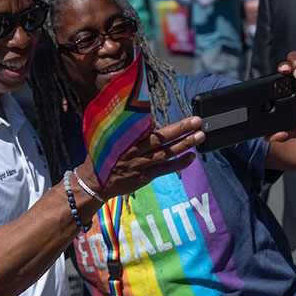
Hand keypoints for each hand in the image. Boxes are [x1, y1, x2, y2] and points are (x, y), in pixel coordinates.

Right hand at [82, 116, 204, 199]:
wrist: (95, 183)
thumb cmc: (102, 156)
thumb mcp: (105, 138)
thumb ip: (123, 127)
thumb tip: (144, 116)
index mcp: (125, 139)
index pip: (144, 127)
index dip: (160, 119)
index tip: (166, 112)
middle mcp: (135, 151)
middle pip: (161, 138)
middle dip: (180, 128)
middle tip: (197, 120)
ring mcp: (141, 165)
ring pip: (166, 153)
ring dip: (185, 144)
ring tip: (200, 135)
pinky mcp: (145, 176)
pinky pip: (165, 169)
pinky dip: (179, 163)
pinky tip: (192, 156)